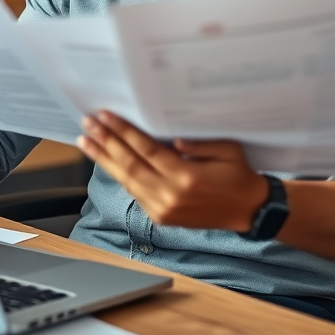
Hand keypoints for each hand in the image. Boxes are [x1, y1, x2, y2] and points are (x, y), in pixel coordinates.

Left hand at [77, 111, 267, 230]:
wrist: (248, 211)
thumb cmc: (238, 176)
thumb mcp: (227, 150)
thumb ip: (198, 143)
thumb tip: (169, 139)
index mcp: (186, 176)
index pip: (146, 150)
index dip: (123, 132)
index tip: (105, 117)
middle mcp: (170, 195)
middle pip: (129, 165)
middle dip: (105, 142)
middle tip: (87, 125)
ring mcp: (163, 209)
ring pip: (126, 181)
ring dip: (104, 160)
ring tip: (86, 142)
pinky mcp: (161, 217)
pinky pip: (134, 193)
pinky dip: (118, 175)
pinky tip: (106, 161)